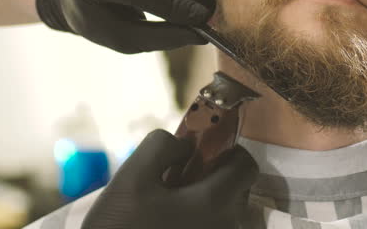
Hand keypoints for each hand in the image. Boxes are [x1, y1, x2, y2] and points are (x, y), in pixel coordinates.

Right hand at [81, 129, 257, 228]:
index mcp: (216, 203)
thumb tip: (186, 145)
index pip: (246, 166)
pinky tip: (166, 224)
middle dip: (212, 177)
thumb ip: (163, 145)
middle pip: (236, 190)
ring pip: (222, 212)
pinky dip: (196, 222)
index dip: (227, 152)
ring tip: (165, 208)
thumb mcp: (132, 174)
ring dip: (202, 202)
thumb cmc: (120, 225)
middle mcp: (226, 227)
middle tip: (175, 180)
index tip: (201, 153)